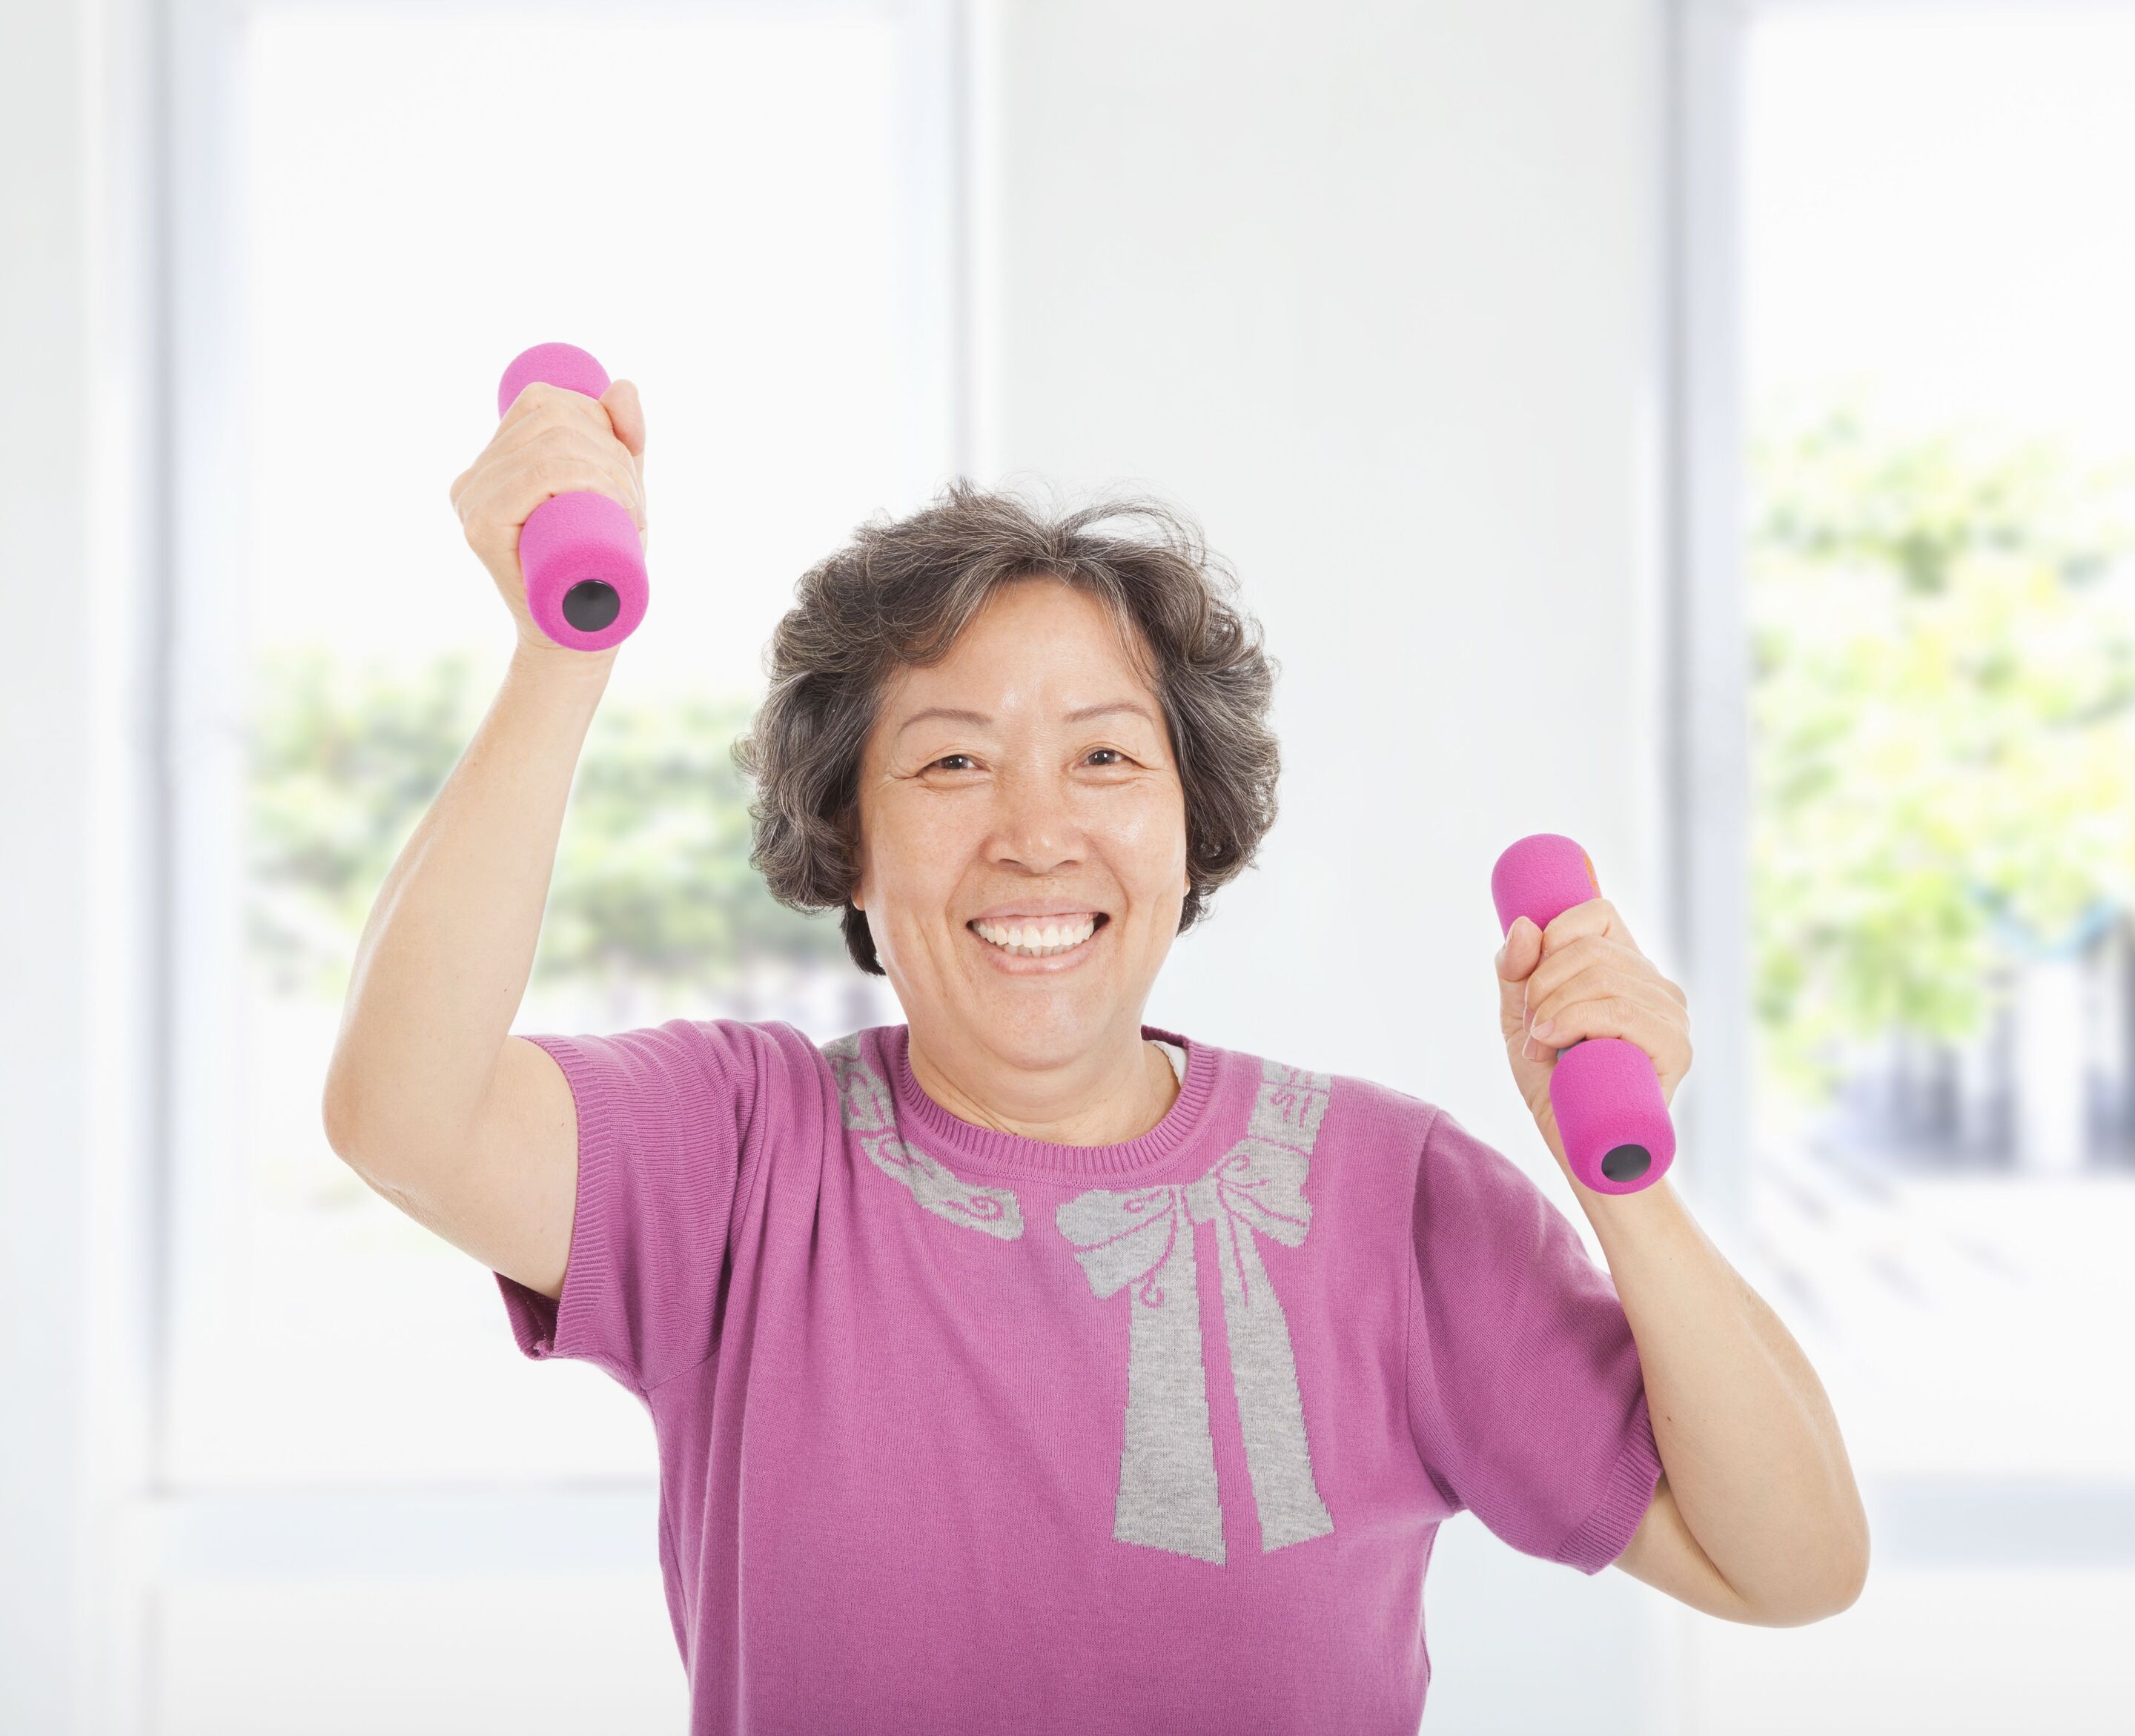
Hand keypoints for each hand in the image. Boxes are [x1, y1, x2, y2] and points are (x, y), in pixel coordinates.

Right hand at [450, 377, 646, 657]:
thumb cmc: (597, 565)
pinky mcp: (480, 528)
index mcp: (493, 461)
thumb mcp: (616, 491)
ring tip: (631, 513)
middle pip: (551, 418)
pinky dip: (586, 480)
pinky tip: (613, 504)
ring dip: (610, 470)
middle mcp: (472, 477)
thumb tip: (621, 385)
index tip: (627, 471)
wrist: (582, 633)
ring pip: (552, 445)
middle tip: (635, 502)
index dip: (597, 420)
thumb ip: (620, 440)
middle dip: (611, 451)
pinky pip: (538, 476)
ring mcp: (470, 500)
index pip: (544, 401)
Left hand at [1493, 898, 1691, 1178]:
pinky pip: (1623, 1010)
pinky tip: (1554, 1045)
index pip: (1596, 914)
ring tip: (1540, 1047)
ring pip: (1601, 977)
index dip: (1553, 935)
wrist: (1581, 1148)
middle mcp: (1656, 985)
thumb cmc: (1555, 1085)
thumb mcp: (1522, 1021)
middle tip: (1530, 1031)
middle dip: (1540, 986)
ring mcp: (1672, 1015)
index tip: (1528, 980)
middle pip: (1588, 948)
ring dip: (1552, 1011)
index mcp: (1626, 968)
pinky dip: (1576, 1021)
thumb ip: (1515, 973)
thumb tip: (1522, 925)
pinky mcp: (1677, 1048)